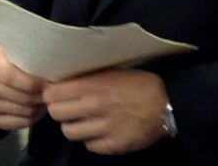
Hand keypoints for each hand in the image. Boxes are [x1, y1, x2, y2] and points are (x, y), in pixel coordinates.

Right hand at [0, 45, 46, 129]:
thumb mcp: (27, 52)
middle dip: (39, 97)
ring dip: (37, 108)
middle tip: (51, 93)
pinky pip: (16, 124)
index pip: (10, 77)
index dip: (32, 82)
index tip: (49, 83)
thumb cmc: (21, 60)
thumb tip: (55, 72)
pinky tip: (35, 110)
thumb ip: (36, 59)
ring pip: (21, 112)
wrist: (7, 68)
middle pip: (20, 97)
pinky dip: (30, 120)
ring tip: (43, 99)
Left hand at [42, 68, 168, 154]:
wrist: (167, 104)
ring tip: (84, 122)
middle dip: (60, 111)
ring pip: (70, 133)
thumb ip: (87, 78)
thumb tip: (62, 81)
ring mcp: (103, 128)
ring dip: (74, 127)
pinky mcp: (113, 145)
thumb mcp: (111, 72)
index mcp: (92, 85)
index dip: (51, 94)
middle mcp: (95, 106)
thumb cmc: (138, 83)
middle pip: (56, 114)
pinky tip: (101, 132)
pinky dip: (92, 140)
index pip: (52, 93)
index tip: (55, 94)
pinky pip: (90, 146)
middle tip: (68, 109)